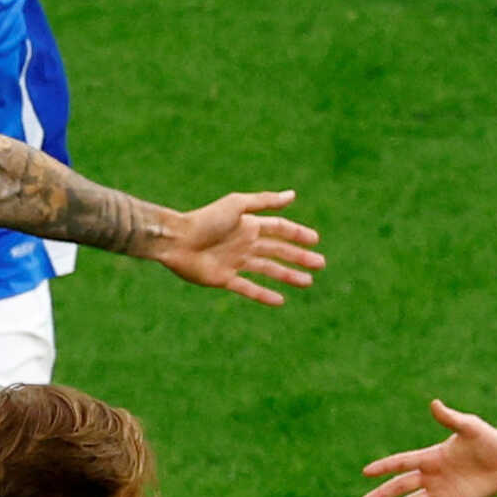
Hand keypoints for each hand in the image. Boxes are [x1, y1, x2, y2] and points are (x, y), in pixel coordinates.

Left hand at [152, 192, 323, 306]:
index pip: (279, 229)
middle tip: (320, 264)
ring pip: (268, 270)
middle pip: (278, 251)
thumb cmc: (204, 219)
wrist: (176, 240)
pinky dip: (264, 295)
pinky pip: (248, 288)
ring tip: (307, 283)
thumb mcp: (237, 205)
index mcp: (248, 224)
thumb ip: (264, 202)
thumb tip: (293, 195)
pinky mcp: (224, 279)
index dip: (297, 234)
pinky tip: (280, 301)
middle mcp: (244, 243)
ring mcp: (235, 262)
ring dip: (288, 276)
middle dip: (299, 257)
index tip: (315, 241)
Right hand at [358, 399, 496, 496]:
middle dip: (382, 495)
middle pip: (401, 487)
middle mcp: (432, 476)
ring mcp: (442, 492)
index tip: (366, 472)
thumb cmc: (489, 439)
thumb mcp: (469, 427)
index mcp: (431, 457)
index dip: (384, 467)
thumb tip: (434, 403)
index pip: (402, 463)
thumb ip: (450, 419)